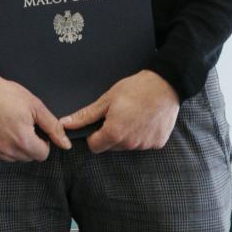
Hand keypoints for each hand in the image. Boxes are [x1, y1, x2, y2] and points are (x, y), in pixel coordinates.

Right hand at [0, 74, 69, 160]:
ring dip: (13, 146)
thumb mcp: (35, 106)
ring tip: (7, 126)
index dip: (42, 141)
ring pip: (11, 157)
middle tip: (21, 125)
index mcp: (23, 141)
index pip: (42, 155)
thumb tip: (66, 144)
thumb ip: (53, 127)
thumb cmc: (5, 94)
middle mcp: (7, 150)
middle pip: (27, 157)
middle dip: (28, 144)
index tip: (35, 129)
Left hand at [59, 70, 180, 152]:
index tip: (99, 123)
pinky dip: (141, 134)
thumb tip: (65, 124)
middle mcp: (130, 144)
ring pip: (127, 145)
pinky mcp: (158, 143)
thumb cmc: (135, 89)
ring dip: (125, 135)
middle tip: (116, 115)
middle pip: (110, 146)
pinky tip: (144, 119)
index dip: (93, 135)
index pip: (94, 147)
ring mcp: (145, 145)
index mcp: (114, 133)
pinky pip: (143, 143)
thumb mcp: (106, 100)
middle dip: (109, 134)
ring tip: (132, 115)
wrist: (166, 85)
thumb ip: (86, 116)